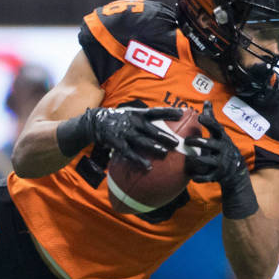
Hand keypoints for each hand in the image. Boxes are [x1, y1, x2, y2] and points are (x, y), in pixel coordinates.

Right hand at [59, 106, 181, 168]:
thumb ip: (144, 120)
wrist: (94, 122)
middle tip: (177, 142)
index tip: (183, 113)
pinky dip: (139, 160)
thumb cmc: (117, 120)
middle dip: (165, 135)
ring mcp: (125, 132)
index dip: (169, 112)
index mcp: (137, 114)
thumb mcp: (130, 114)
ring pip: (142, 141)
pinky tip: (148, 167)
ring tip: (164, 153)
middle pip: (152, 129)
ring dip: (154, 147)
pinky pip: (130, 153)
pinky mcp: (117, 143)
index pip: (156, 112)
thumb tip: (162, 126)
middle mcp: (133, 122)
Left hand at [184, 106, 258, 218]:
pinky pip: (207, 177)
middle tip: (186, 141)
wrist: (235, 171)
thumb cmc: (221, 147)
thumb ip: (211, 120)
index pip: (216, 128)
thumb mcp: (219, 134)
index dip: (209, 122)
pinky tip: (192, 176)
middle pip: (210, 144)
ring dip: (196, 160)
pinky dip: (199, 177)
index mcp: (222, 138)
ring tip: (187, 159)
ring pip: (206, 161)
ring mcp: (221, 163)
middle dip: (198, 142)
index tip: (200, 117)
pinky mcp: (218, 175)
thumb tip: (206, 102)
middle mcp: (223, 149)